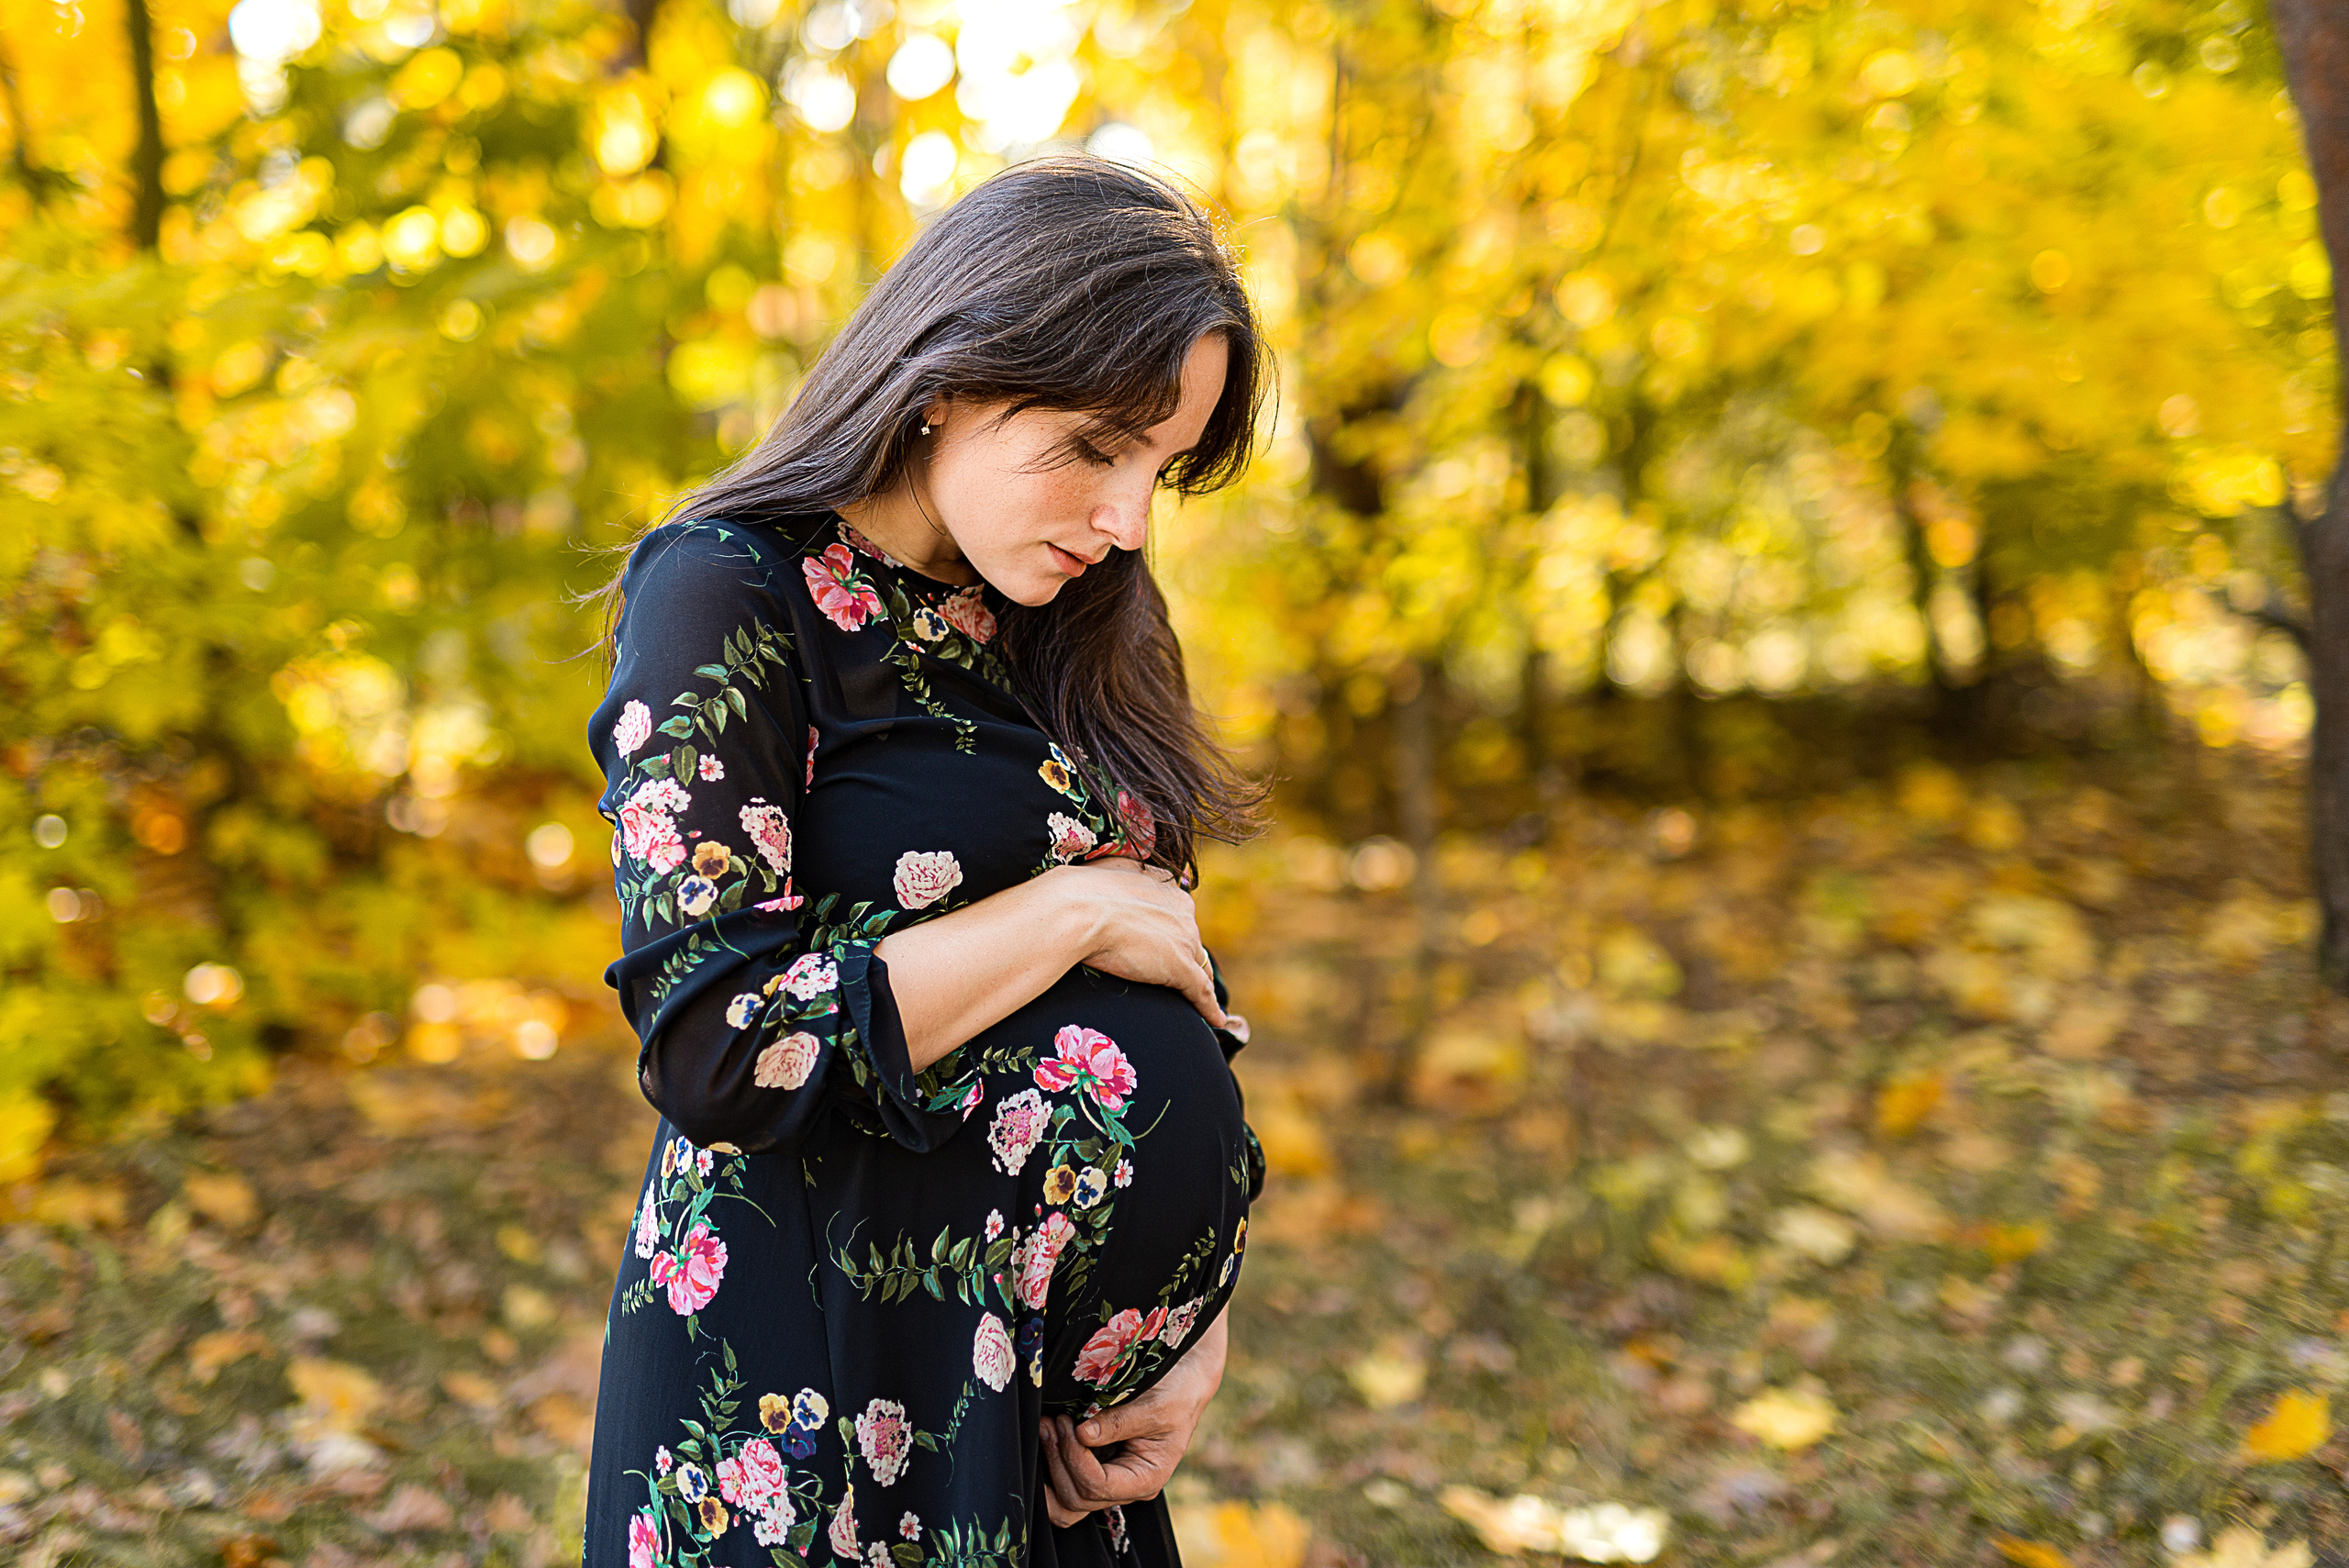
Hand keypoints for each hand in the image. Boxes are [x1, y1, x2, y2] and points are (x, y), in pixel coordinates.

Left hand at [1040, 1309, 1228, 1527]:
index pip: (1100, 1486)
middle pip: (1079, 1498)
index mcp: (1147, 1479)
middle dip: (1059, 1461)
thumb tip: (1083, 1434)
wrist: (1184, 1384)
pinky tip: (1048, 1440)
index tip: (1068, 1425)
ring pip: (1069, 1501)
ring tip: (1046, 1432)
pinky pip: (1069, 1484)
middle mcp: (1127, 1488)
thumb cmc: (1177, 1394)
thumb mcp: (1154, 1406)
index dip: (1076, 1458)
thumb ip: (1118, 1422)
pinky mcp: (1099, 1467)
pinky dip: (1053, 1467)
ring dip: (1051, 1470)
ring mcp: (1111, 1480)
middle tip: (1051, 1423)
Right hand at [1046, 860, 1224, 1029]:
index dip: (1173, 934)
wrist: (1078, 910)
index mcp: (1169, 890)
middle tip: (1175, 976)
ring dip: (1199, 983)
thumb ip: (1129, 874)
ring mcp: (1184, 941)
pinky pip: (1201, 992)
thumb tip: (1129, 874)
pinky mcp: (1180, 968)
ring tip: (1201, 1001)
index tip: (1164, 946)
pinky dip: (1209, 1007)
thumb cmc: (1084, 890)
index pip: (1179, 918)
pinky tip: (1215, 1020)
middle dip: (1186, 958)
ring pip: (1200, 967)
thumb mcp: (1113, 870)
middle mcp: (1184, 913)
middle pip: (1193, 942)